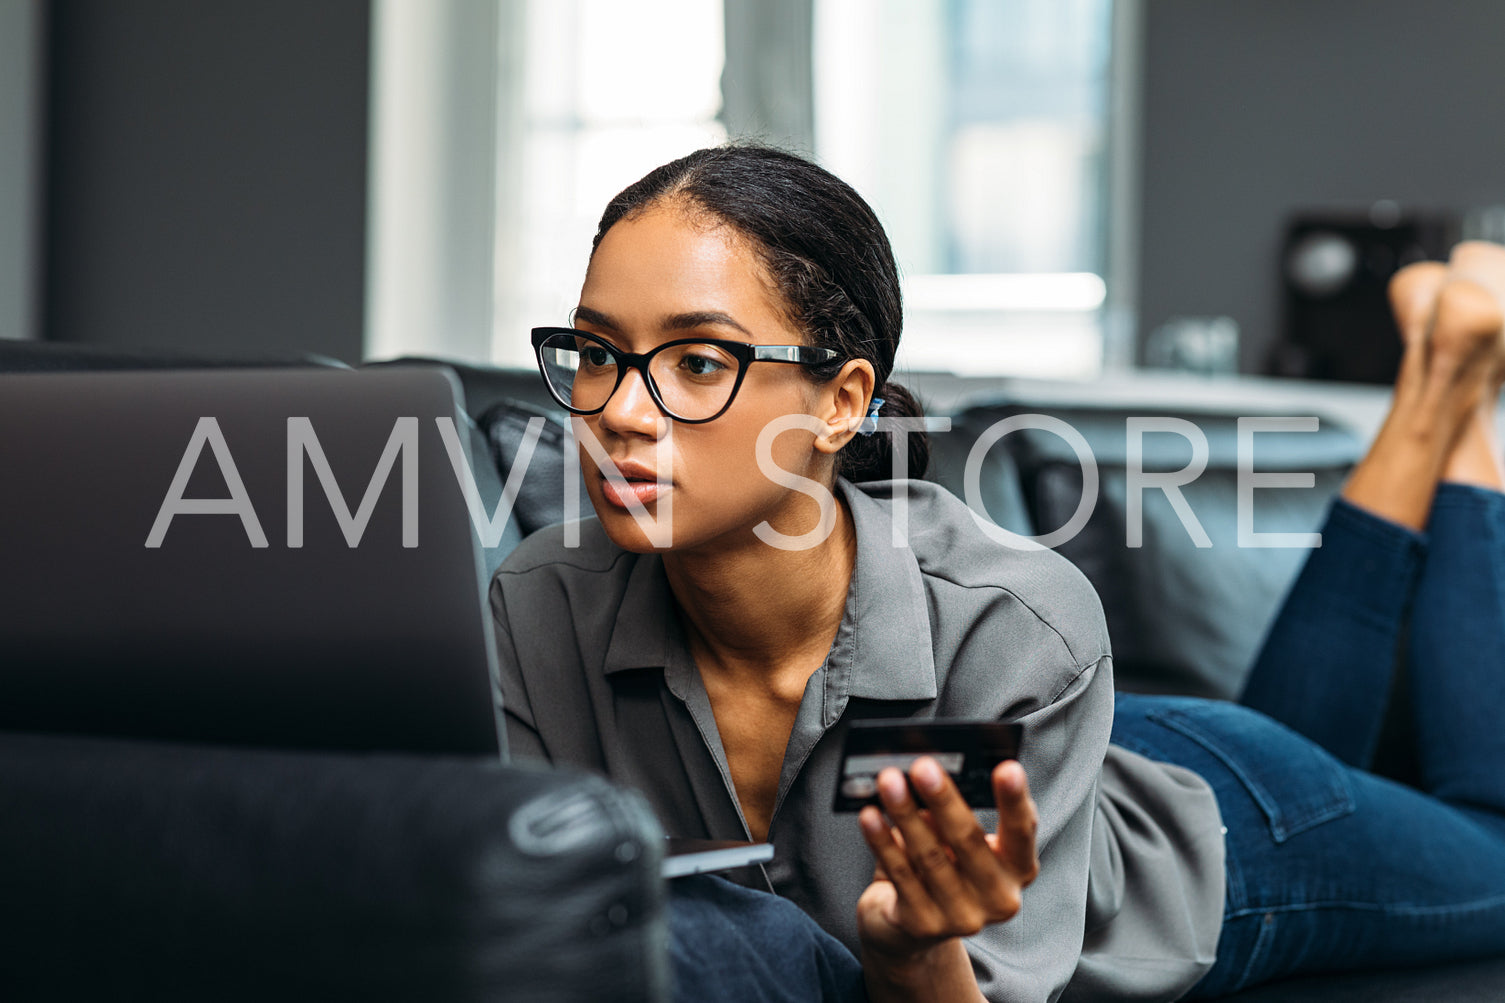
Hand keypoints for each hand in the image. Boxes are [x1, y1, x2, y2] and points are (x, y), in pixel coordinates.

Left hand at [855, 756, 1039, 967]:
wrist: (910, 927)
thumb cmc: (941, 868)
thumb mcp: (957, 841)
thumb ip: (953, 815)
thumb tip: (928, 780)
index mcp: (1017, 869)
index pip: (1022, 830)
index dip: (1015, 800)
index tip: (1007, 768)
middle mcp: (998, 898)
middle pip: (969, 840)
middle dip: (943, 800)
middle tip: (923, 766)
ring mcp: (962, 917)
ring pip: (930, 856)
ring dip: (906, 814)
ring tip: (889, 782)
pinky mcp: (923, 925)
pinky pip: (899, 874)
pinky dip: (882, 841)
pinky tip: (870, 816)